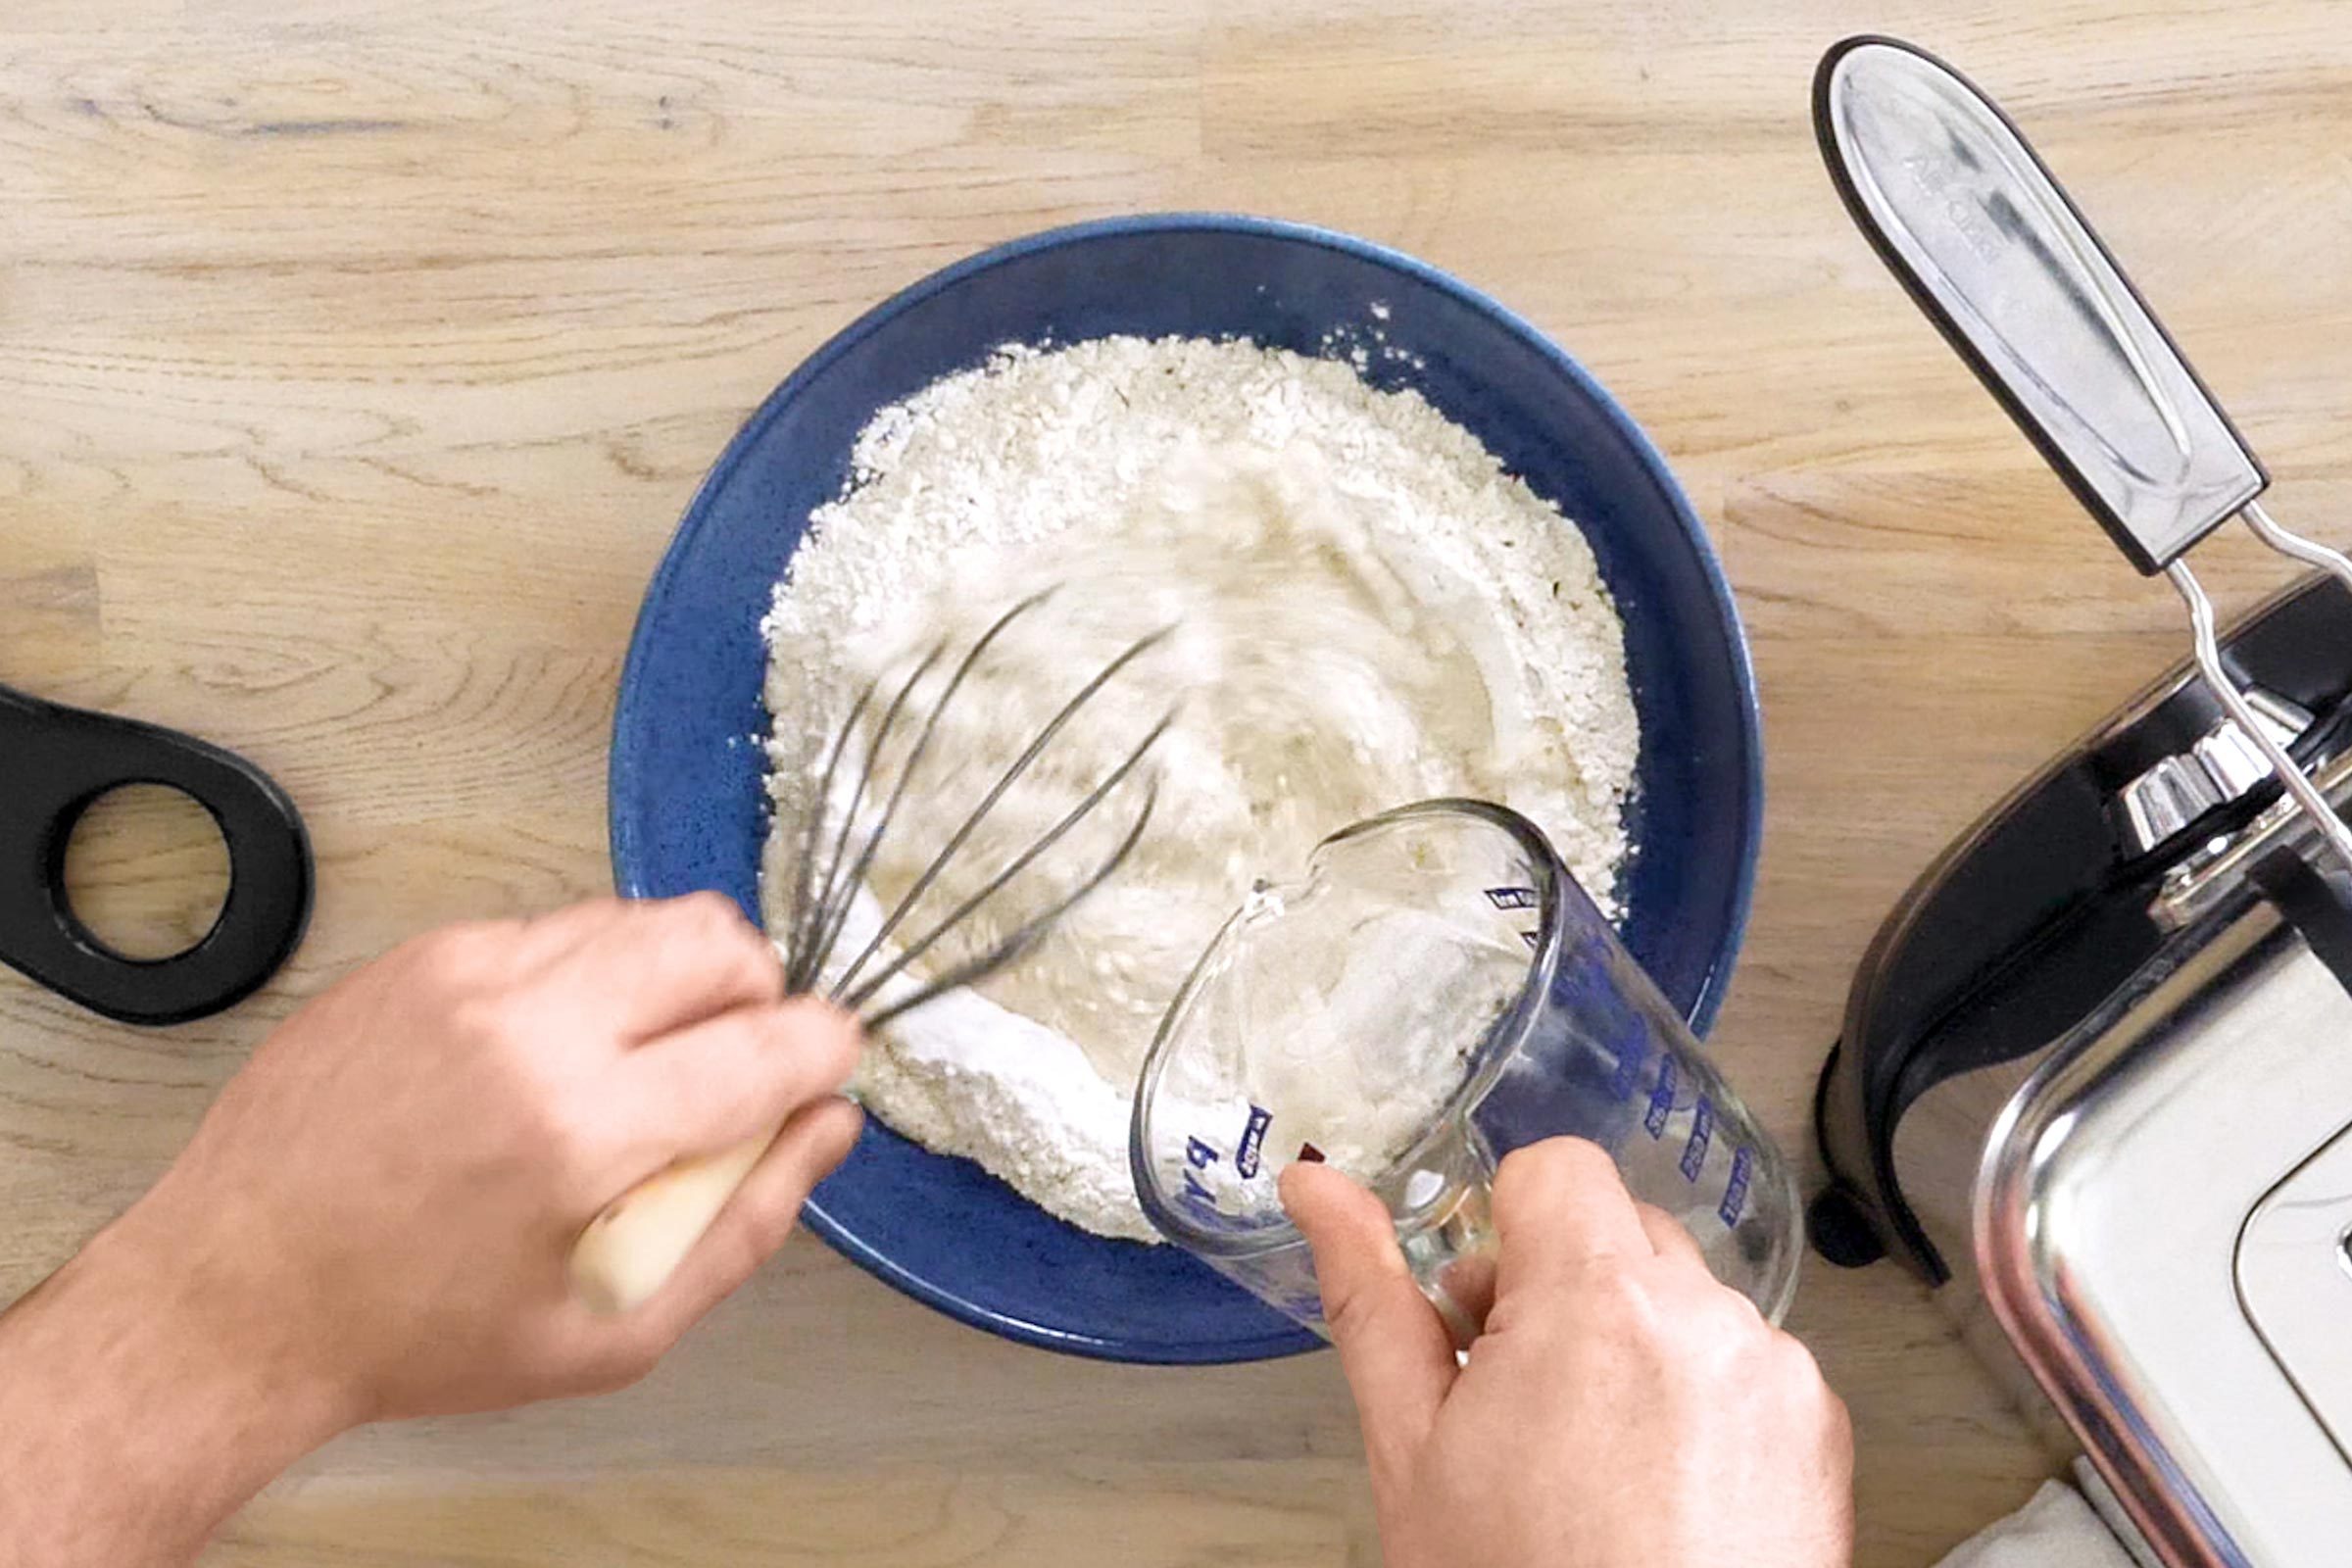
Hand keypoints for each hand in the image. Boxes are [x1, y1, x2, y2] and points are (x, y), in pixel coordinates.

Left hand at [112, 893, 863, 1425]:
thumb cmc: (421, 1332)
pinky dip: (587, 976)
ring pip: (639, 916)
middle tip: (734, 1059)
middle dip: (758, 993)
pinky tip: (552, 1049)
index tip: (826, 1067)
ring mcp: (467, 974)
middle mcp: (530, 1026)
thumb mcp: (609, 1336)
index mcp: (584, 1131)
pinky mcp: (421, 955)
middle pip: (717, 937)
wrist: (238, 1294)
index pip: (769, 1042)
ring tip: (641, 1056)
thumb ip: (742, 1229)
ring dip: (673, 977)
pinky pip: (554, 928)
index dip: (826, 1049)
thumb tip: (826, 1129)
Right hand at [1283, 1138, 1851, 1567]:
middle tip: (1518, 1401)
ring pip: (1683, 1298)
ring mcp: (1774, 1373)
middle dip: (1564, 1290)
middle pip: (1621, 1229)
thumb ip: (1371, 1297)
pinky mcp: (1820, 1429)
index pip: (1555, 1168)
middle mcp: (1704, 1317)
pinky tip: (1657, 1488)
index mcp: (1596, 1298)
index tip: (1486, 1317)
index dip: (1504, 1235)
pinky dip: (1701, 1400)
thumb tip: (1317, 1187)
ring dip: (1635, 1346)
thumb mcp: (1413, 1450)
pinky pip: (1746, 1362)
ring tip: (1591, 1462)